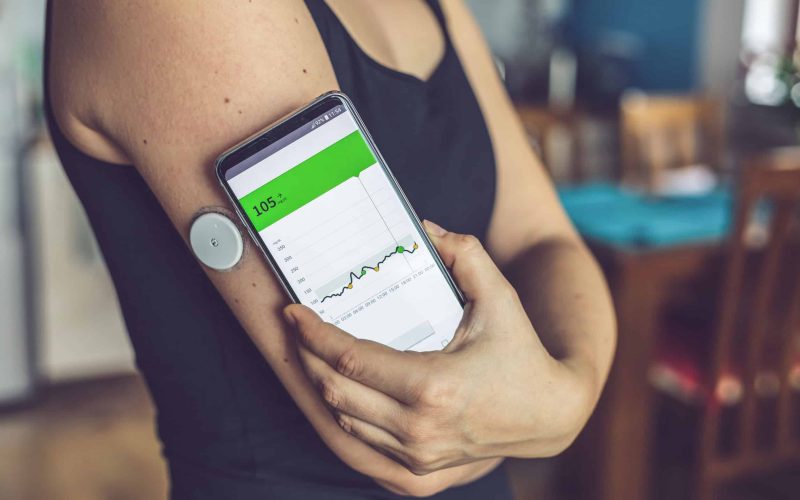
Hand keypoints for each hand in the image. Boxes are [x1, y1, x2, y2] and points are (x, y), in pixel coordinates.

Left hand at [284, 221, 595, 474]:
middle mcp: (419, 429)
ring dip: (321, 384)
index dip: (314, 334)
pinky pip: (361, 444)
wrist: (549, 415)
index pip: (350, 359)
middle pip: (336, 391)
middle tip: (297, 328)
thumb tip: (425, 228)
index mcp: (433, 386)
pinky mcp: (419, 474)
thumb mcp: (500, 297)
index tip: (293, 313)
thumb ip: (466, 254)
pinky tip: (339, 388)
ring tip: (312, 353)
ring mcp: (417, 457)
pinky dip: (343, 414)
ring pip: (343, 420)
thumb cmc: (521, 353)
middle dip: (306, 356)